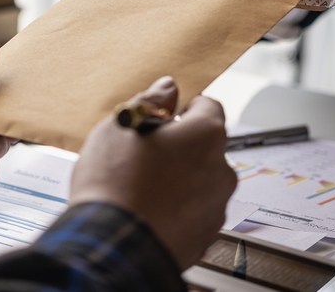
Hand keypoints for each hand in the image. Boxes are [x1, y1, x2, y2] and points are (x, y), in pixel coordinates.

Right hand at [70, 77, 236, 269]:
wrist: (112, 247)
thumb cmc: (115, 184)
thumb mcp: (122, 126)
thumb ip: (150, 101)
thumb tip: (167, 88)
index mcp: (207, 135)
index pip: (208, 106)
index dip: (182, 109)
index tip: (162, 118)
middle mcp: (221, 170)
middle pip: (204, 146)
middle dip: (179, 147)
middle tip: (143, 154)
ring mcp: (216, 207)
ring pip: (199, 181)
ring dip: (179, 179)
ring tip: (140, 186)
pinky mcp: (205, 236)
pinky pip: (193, 212)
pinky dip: (176, 209)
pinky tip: (147, 209)